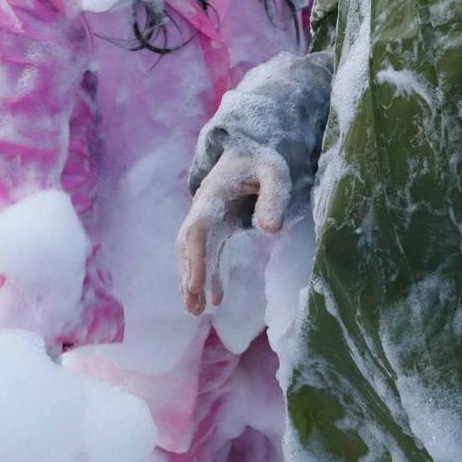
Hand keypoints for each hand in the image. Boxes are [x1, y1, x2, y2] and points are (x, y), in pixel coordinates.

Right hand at [176, 148, 290, 315]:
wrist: (247, 150)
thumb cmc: (260, 160)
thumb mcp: (273, 172)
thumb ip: (273, 197)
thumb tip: (269, 231)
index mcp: (213, 196)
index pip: (198, 229)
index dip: (194, 257)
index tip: (195, 284)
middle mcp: (203, 210)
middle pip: (188, 245)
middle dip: (188, 274)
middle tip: (192, 304)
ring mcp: (207, 221)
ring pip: (192, 254)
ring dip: (191, 281)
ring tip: (194, 311)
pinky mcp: (216, 230)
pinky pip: (206, 256)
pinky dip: (208, 277)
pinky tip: (214, 301)